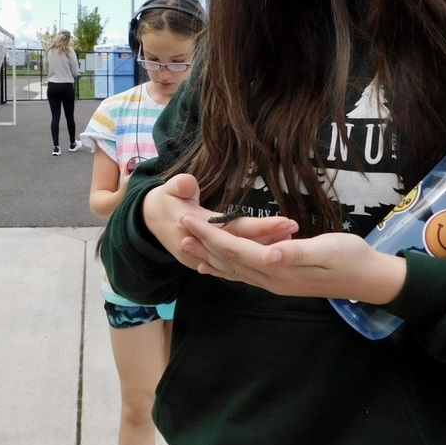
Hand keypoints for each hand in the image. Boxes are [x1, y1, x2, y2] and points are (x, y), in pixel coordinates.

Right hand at [142, 174, 298, 267]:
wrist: (149, 222)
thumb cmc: (165, 201)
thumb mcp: (169, 189)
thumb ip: (179, 186)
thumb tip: (186, 183)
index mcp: (197, 231)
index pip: (235, 231)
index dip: (261, 228)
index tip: (286, 222)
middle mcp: (205, 250)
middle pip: (244, 247)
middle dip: (273, 241)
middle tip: (297, 230)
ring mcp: (207, 259)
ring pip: (243, 257)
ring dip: (268, 248)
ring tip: (293, 238)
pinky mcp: (211, 261)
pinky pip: (237, 261)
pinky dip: (255, 256)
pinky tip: (276, 250)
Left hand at [182, 216, 406, 304]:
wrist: (367, 279)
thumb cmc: (351, 258)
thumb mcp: (327, 249)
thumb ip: (295, 252)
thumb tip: (268, 252)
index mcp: (279, 268)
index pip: (236, 250)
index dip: (211, 234)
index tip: (189, 219)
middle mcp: (272, 279)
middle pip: (229, 261)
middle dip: (203, 243)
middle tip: (179, 226)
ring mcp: (275, 284)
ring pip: (234, 271)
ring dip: (210, 257)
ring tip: (188, 247)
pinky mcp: (281, 282)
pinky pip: (245, 276)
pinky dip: (226, 270)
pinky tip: (217, 267)